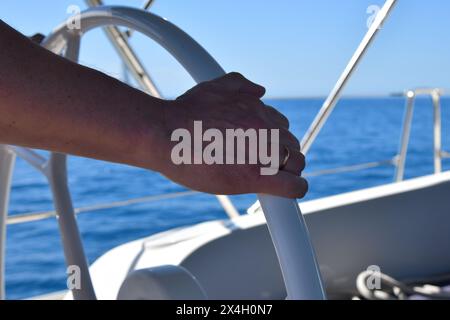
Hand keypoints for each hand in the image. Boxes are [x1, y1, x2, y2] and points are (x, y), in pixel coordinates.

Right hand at [149, 73, 307, 198]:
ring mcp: (262, 151)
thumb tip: (261, 90)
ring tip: (268, 177)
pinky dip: (296, 189)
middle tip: (263, 165)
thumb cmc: (184, 113)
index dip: (275, 141)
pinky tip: (289, 190)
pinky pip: (293, 186)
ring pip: (296, 163)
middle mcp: (264, 128)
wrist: (165, 134)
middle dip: (282, 155)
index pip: (282, 126)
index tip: (266, 150)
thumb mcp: (214, 87)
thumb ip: (241, 85)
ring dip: (287, 170)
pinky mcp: (256, 177)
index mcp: (257, 110)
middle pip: (292, 144)